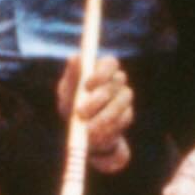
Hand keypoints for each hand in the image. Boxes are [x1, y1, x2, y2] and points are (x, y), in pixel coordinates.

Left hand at [59, 51, 132, 171]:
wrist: (82, 133)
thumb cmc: (71, 104)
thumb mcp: (67, 91)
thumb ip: (72, 75)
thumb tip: (75, 58)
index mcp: (103, 69)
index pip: (110, 63)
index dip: (101, 73)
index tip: (86, 86)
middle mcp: (117, 81)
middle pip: (118, 82)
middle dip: (98, 99)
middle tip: (80, 113)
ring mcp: (124, 98)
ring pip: (120, 104)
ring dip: (102, 118)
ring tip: (87, 130)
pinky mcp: (128, 116)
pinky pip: (122, 120)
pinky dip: (108, 129)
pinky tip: (95, 136)